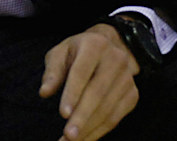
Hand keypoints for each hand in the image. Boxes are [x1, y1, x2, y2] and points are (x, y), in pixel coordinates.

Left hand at [40, 24, 139, 140]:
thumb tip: (45, 92)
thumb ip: (52, 72)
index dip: (73, 93)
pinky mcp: (132, 93)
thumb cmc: (78, 53)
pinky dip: (99, 131)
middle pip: (98, 91)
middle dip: (82, 116)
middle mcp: (116, 58)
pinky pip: (116, 117)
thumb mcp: (61, 53)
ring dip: (89, 128)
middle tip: (68, 136)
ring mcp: (127, 77)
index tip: (63, 114)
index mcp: (95, 45)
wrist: (109, 48)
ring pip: (108, 107)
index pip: (82, 71)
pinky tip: (84, 139)